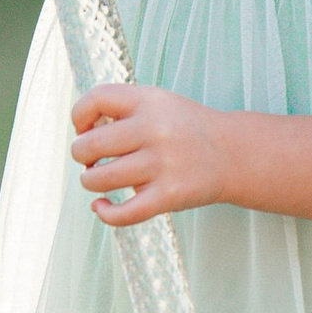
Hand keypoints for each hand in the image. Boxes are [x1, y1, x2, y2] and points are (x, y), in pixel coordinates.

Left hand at [72, 81, 232, 226]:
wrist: (232, 154)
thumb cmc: (185, 129)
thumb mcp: (158, 103)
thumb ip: (121, 109)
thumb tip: (80, 131)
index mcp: (149, 101)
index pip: (96, 99)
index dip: (79, 116)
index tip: (84, 129)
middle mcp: (155, 130)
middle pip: (89, 145)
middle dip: (81, 155)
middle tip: (92, 159)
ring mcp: (162, 164)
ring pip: (99, 179)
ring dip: (90, 181)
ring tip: (99, 179)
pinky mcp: (169, 196)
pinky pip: (123, 213)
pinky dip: (104, 213)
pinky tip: (101, 206)